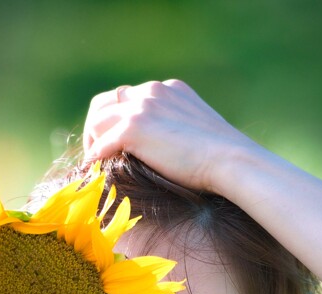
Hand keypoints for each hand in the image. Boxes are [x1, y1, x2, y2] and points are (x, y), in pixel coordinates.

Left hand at [83, 79, 252, 193]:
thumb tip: (170, 153)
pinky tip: (95, 174)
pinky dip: (94, 159)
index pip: (129, 97)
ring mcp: (142, 107)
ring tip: (93, 165)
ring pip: (97, 119)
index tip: (114, 142)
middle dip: (96, 126)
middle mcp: (152, 92)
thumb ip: (179, 132)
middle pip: (106, 102)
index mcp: (168, 90)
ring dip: (91, 142)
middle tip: (95, 152)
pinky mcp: (134, 128)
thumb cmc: (222, 159)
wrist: (230, 160)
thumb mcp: (198, 134)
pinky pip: (100, 144)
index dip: (117, 119)